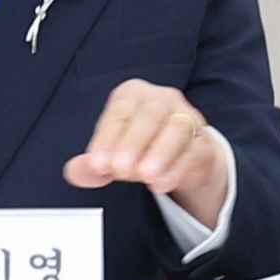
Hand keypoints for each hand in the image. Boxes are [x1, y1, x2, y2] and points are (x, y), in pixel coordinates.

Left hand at [64, 82, 230, 228]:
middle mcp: (163, 100)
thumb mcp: (113, 154)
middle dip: (133, 143)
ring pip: (177, 129)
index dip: (107, 137)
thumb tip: (75, 172)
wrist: (184, 157)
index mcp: (134, 95)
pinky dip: (178, 168)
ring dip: (160, 153)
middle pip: (150, 115)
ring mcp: (188, 118)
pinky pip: (194, 150)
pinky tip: (162, 184)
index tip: (97, 163)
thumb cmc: (142, 147)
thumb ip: (92, 164)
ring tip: (144, 176)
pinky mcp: (204, 143)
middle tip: (119, 170)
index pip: (120, 111)